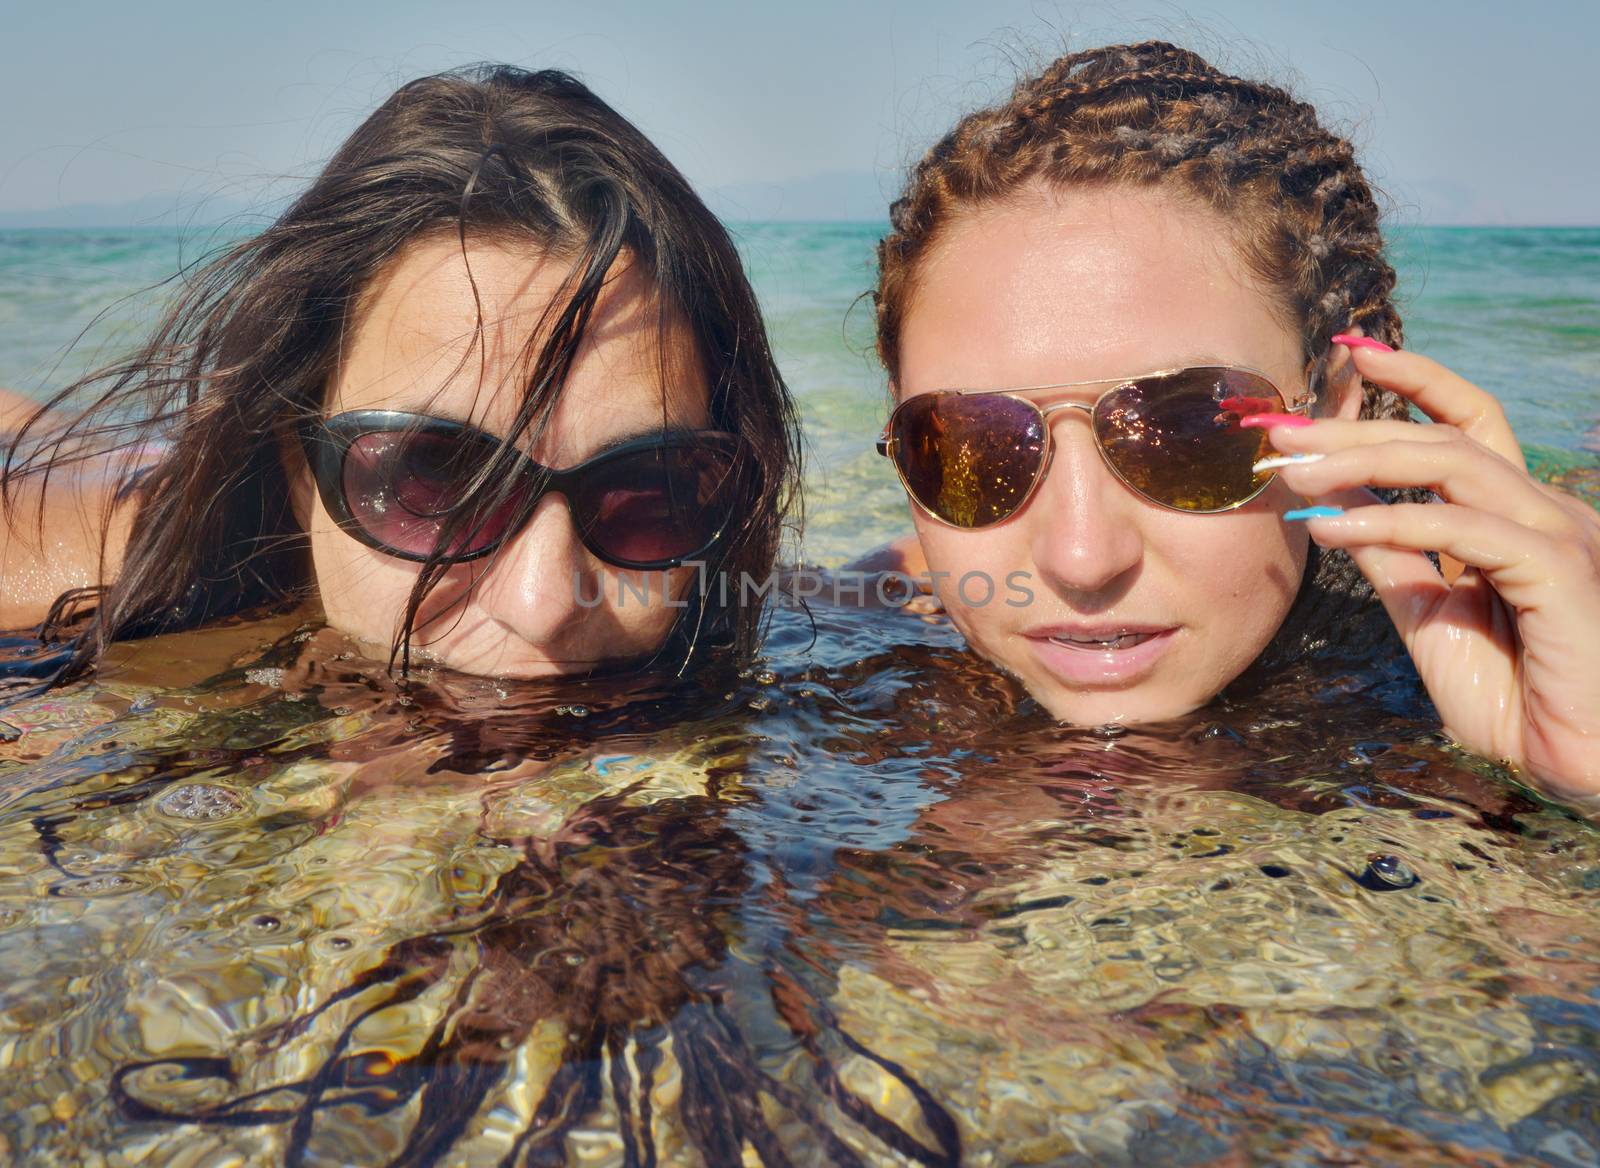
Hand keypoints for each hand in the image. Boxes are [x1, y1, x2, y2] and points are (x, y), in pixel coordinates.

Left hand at [1261, 341, 1599, 800]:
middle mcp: (1544, 513)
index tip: (1349, 351)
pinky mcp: (1559, 571)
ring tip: (1290, 473)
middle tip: (1279, 428)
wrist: (1577, 764)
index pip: (1468, 423)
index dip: (1415, 380)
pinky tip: (1330, 531)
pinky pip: (1461, 528)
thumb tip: (1334, 502)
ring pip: (1455, 464)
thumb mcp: (1428, 612)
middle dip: (1357, 424)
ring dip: (1362, 459)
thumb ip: (1391, 554)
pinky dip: (1389, 521)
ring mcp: (1558, 536)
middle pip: (1446, 436)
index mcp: (1516, 518)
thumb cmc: (1511, 696)